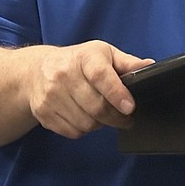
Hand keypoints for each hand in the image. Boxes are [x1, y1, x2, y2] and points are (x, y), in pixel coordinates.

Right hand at [28, 41, 152, 138]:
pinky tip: (86, 117)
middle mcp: (63, 74)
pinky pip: (72, 131)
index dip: (117, 93)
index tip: (130, 108)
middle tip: (126, 118)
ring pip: (86, 123)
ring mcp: (51, 95)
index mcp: (84, 57)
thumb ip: (127, 63)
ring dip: (101, 124)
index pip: (101, 76)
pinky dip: (84, 129)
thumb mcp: (104, 54)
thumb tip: (149, 66)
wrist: (35, 70)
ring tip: (103, 115)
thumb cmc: (77, 62)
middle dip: (117, 117)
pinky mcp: (43, 112)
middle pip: (96, 106)